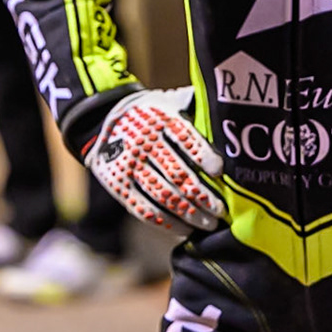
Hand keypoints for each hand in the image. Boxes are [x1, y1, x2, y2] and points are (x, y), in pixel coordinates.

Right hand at [83, 88, 225, 235]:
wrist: (101, 120)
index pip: (184, 138)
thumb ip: (195, 105)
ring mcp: (130, 166)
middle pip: (176, 173)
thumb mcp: (168, 101)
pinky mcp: (119, 186)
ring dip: (189, 213)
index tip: (219, 172)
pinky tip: (185, 229)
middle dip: (202, 195)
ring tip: (209, 223)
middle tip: (221, 210)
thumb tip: (230, 107)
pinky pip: (145, 210)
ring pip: (163, 195)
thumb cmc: (150, 114)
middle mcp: (144, 143)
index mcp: (160, 119)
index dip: (203, 156)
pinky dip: (167, 223)